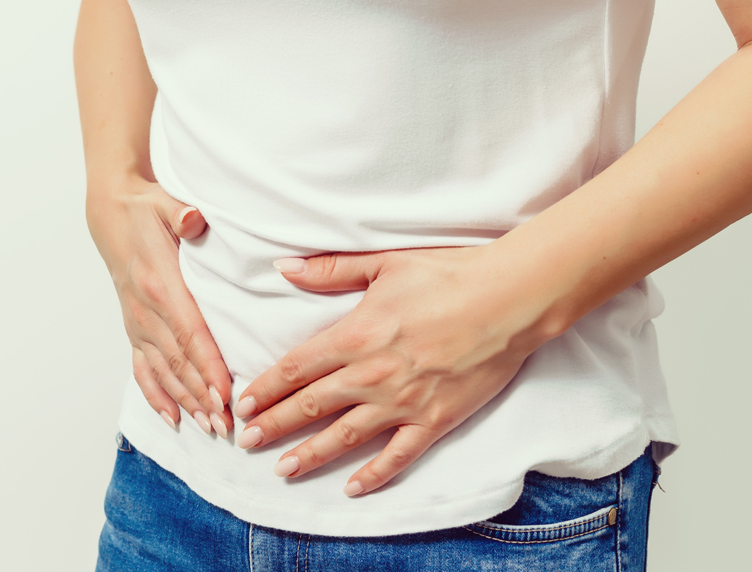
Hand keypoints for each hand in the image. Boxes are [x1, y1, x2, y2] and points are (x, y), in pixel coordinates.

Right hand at [87, 177, 232, 436]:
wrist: (111, 213)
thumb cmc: (145, 210)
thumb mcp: (165, 204)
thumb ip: (182, 214)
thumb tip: (194, 219)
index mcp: (160, 284)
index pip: (189, 333)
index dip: (206, 366)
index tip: (223, 394)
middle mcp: (146, 310)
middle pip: (178, 361)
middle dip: (201, 396)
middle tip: (226, 426)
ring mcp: (137, 322)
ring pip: (163, 371)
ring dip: (185, 401)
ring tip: (208, 428)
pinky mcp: (133, 327)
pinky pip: (142, 367)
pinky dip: (156, 394)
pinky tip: (171, 417)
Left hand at [234, 245, 554, 494]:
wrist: (509, 298)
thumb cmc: (446, 274)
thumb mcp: (382, 263)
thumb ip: (329, 270)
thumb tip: (282, 267)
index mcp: (354, 336)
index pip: (295, 368)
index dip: (265, 389)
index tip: (242, 405)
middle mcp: (371, 374)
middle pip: (310, 405)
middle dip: (274, 426)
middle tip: (245, 443)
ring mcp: (403, 402)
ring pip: (344, 436)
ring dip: (310, 454)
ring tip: (283, 469)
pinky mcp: (435, 420)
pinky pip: (398, 455)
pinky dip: (374, 474)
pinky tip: (353, 488)